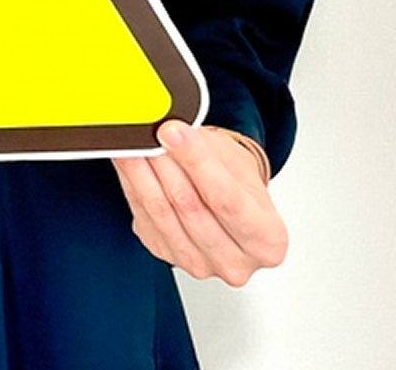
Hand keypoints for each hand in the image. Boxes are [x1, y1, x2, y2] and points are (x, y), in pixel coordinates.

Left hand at [112, 122, 286, 286]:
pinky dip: (132, 183)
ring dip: (141, 171)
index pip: (226, 198)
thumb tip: (171, 131)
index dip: (196, 161)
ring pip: (160, 211)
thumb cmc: (239, 185)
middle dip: (164, 162)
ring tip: (134, 141)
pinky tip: (128, 161)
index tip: (172, 132)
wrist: (227, 204)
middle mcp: (234, 262)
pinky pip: (142, 214)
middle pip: (189, 206)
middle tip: (148, 131)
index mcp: (267, 240)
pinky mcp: (164, 254)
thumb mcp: (236, 162)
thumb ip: (207, 151)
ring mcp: (197, 264)